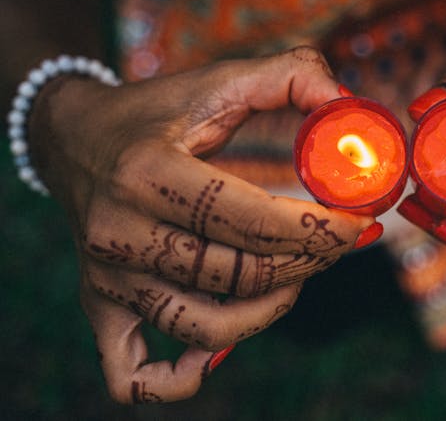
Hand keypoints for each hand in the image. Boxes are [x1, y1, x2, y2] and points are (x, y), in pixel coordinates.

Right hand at [27, 46, 379, 402]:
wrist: (74, 139)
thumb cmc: (156, 112)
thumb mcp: (217, 80)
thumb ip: (289, 76)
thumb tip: (348, 102)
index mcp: (150, 171)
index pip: (254, 222)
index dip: (321, 229)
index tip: (362, 223)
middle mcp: (120, 230)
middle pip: (240, 274)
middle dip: (310, 262)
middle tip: (338, 243)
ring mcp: (107, 275)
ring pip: (207, 326)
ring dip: (270, 310)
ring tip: (296, 277)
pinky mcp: (99, 303)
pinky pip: (132, 372)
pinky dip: (180, 377)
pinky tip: (218, 355)